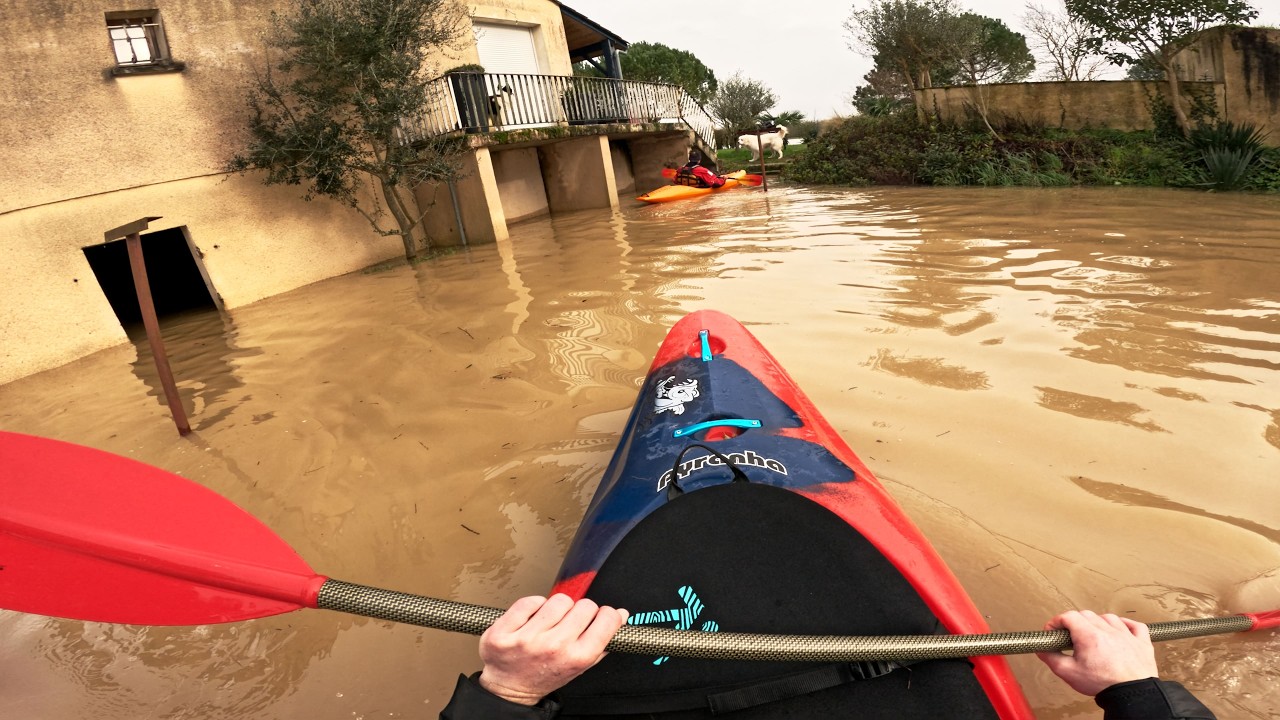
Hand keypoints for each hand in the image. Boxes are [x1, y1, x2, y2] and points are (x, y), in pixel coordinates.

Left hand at [477, 594, 628, 705]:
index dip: (605, 615)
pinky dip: (533, 606)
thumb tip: (621, 615)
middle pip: (584, 605)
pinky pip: (530, 601)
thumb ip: (603, 641)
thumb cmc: (546, 676)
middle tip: (570, 624)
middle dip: (580, 612)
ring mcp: (527, 639)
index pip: (606, 618)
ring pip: (558, 599)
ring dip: (557, 608)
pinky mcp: (505, 631)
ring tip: (550, 623)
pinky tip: (532, 620)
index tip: (599, 617)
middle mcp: (554, 647)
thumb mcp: (579, 666)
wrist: (509, 689)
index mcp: (577, 657)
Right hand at [1035, 610, 1159, 695]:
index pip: (1068, 616)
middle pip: (1087, 615)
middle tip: (1070, 635)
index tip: (1053, 630)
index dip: (1056, 621)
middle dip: (1074, 622)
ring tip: (1093, 633)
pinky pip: (1135, 626)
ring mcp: (1127, 635)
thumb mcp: (1069, 673)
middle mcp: (1108, 631)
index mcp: (1089, 635)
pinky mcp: (1142, 643)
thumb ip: (1052, 658)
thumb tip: (1043, 650)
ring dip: (1098, 622)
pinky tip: (1121, 628)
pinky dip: (1127, 624)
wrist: (1132, 695)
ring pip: (1109, 618)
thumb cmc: (1104, 684)